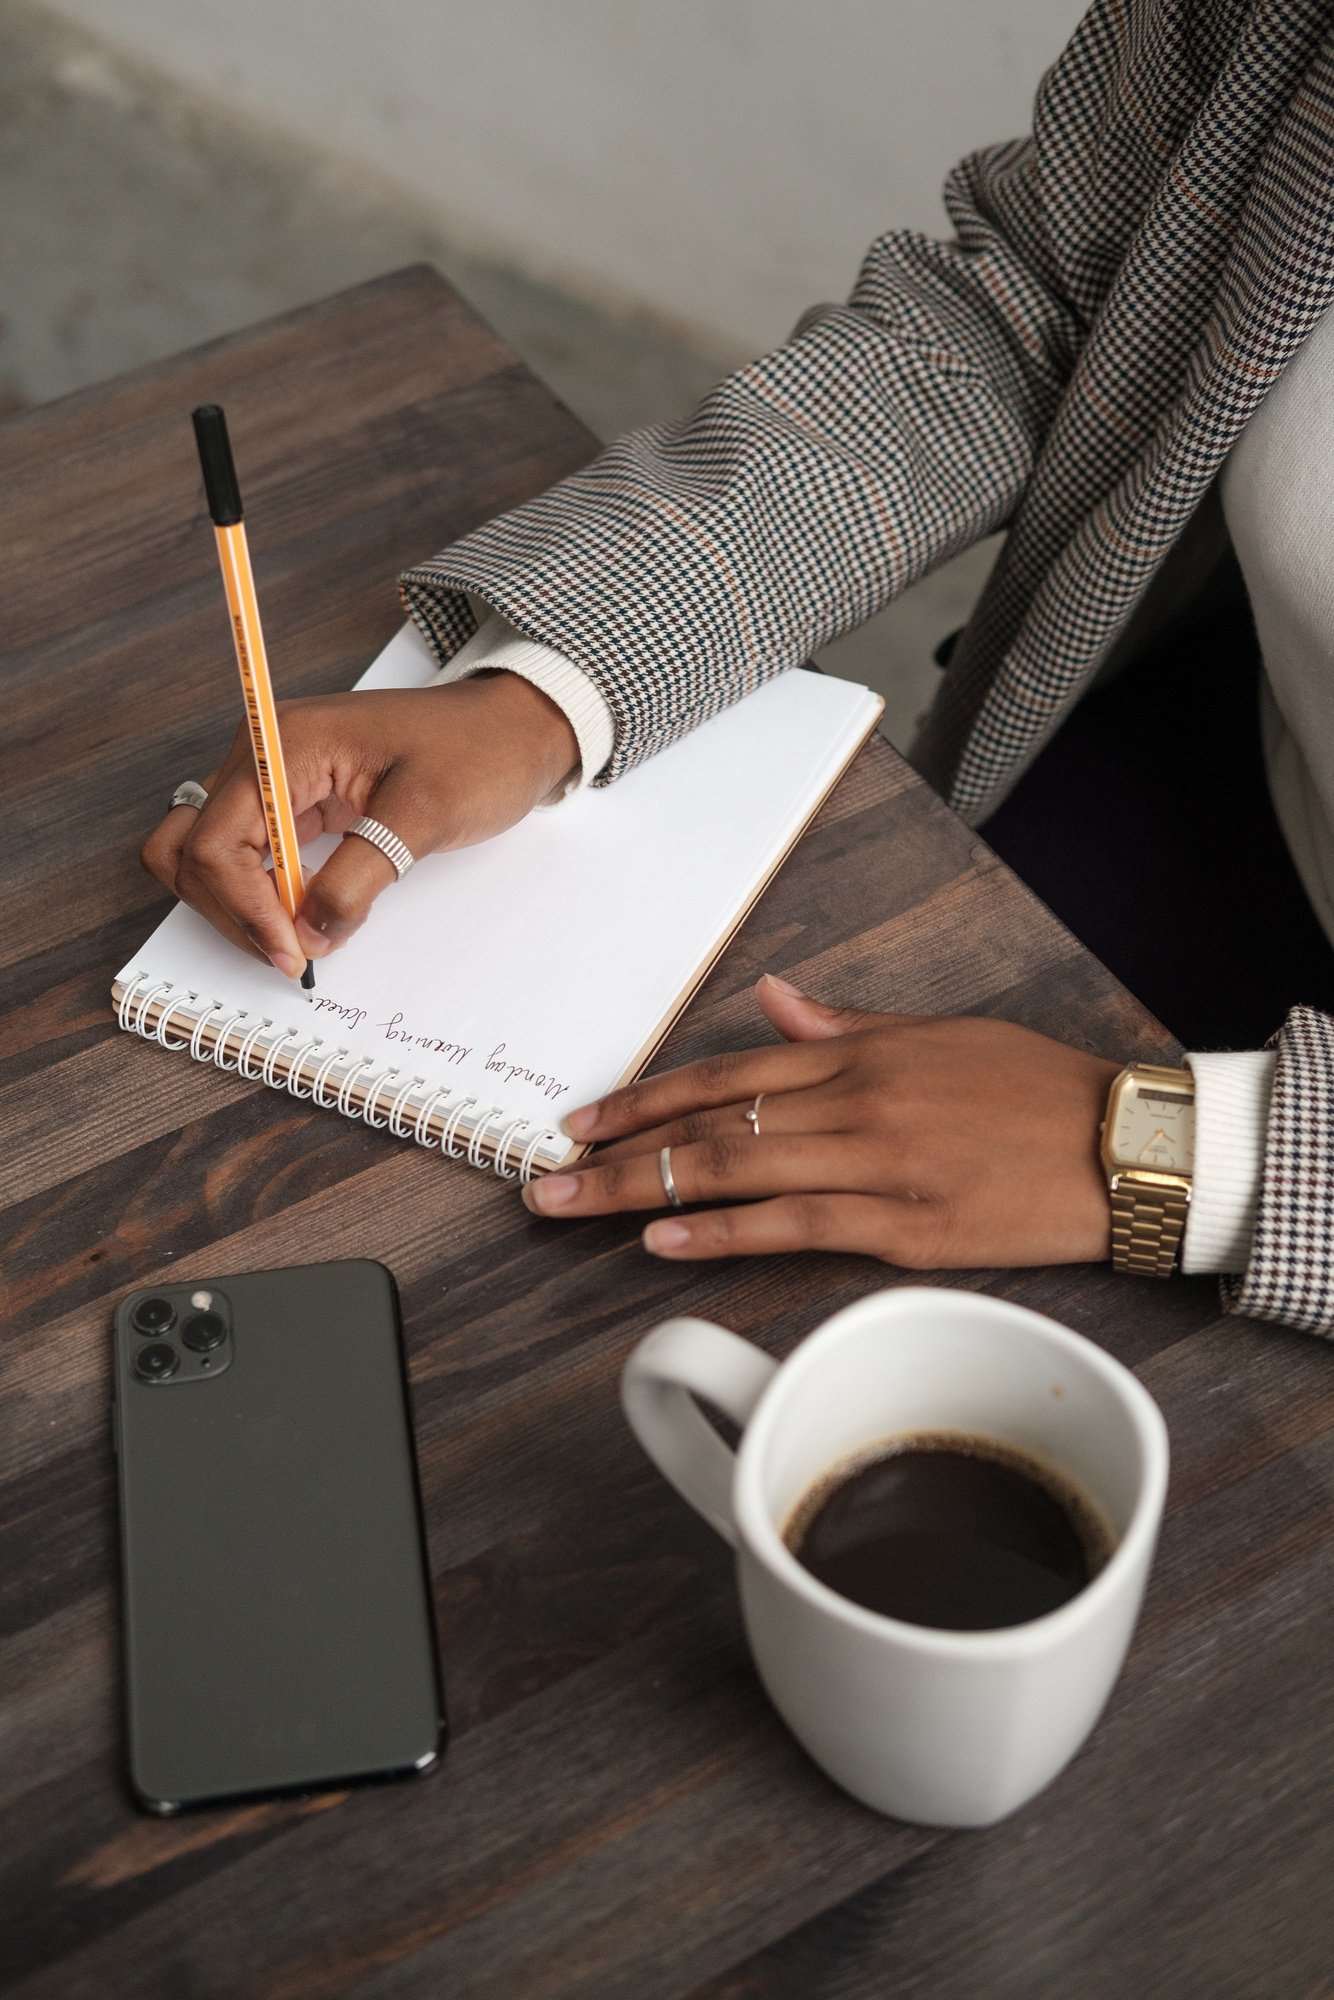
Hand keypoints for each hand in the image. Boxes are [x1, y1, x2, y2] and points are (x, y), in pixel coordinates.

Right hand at [141, 673, 577, 976]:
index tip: (290, 951)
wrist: (517, 729)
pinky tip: (303, 917)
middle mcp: (265, 754)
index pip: (217, 840)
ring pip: (209, 856)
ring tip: (297, 940)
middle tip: (293, 955)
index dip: (244, 907)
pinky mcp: (297, 801)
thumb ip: (359, 878)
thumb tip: (309, 934)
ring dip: (238, 906)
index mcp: (286, 742)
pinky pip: (250, 855)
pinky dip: (262, 894)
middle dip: (232, 912)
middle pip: (194, 849)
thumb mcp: (423, 817)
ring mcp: (276, 777)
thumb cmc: (480, 751)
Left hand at [524, 975, 1119, 1267]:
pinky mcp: (906, 1229)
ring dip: (642, 1192)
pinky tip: (665, 1241)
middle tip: (543, 1178)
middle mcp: (855, 1103)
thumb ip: (845, 1024)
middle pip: (710, 1125)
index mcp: (860, 1054)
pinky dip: (723, 1234)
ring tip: (574, 1209)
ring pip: (736, 1174)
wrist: (1125, 1146)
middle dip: (617, 1153)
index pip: (726, 1071)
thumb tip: (771, 1000)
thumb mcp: (938, 1034)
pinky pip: (795, 1228)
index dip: (646, 1096)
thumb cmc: (1035, 1089)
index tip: (585, 1118)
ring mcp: (877, 1167)